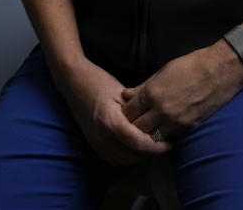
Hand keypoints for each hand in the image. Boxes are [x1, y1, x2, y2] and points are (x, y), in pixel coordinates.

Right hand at [53, 58, 169, 163]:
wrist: (74, 83)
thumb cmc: (99, 82)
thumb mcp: (122, 93)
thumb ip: (138, 111)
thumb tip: (158, 123)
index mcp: (110, 122)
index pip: (139, 144)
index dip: (156, 147)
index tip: (169, 143)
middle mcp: (101, 136)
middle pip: (133, 155)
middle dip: (151, 152)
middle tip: (164, 143)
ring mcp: (96, 142)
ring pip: (125, 160)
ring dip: (140, 156)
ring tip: (153, 145)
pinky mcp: (94, 144)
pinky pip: (115, 159)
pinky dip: (129, 156)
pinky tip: (137, 146)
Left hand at [121, 40, 242, 141]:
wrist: (220, 71)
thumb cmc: (191, 66)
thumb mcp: (163, 71)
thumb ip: (143, 86)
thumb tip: (126, 95)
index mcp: (152, 92)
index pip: (128, 112)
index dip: (126, 112)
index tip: (129, 111)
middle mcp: (161, 109)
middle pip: (137, 128)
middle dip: (134, 125)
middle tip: (137, 122)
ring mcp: (175, 120)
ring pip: (152, 137)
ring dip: (149, 133)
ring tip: (150, 127)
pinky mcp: (187, 127)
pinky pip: (169, 137)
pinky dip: (164, 135)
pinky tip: (165, 128)